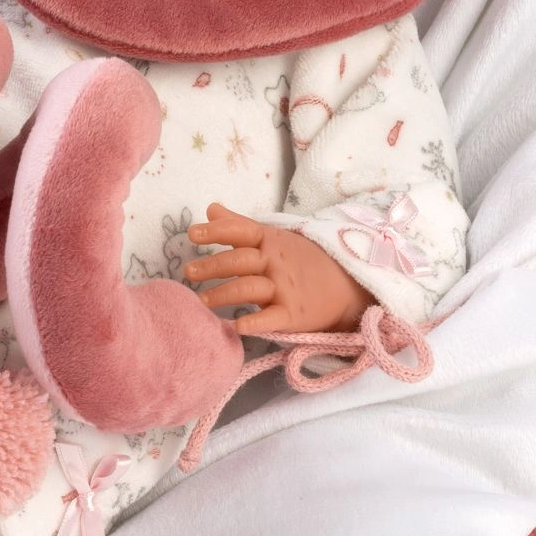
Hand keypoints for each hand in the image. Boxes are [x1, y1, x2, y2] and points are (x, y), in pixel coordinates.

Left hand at [183, 201, 373, 336]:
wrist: (347, 284)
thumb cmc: (301, 260)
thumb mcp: (273, 237)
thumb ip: (239, 225)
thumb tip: (210, 208)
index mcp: (271, 241)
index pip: (241, 231)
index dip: (217, 231)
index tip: (192, 234)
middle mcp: (276, 263)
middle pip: (240, 261)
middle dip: (212, 266)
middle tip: (188, 273)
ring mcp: (285, 289)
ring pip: (250, 289)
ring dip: (224, 294)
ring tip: (201, 301)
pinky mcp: (294, 315)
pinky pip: (272, 319)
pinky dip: (255, 322)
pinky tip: (237, 326)